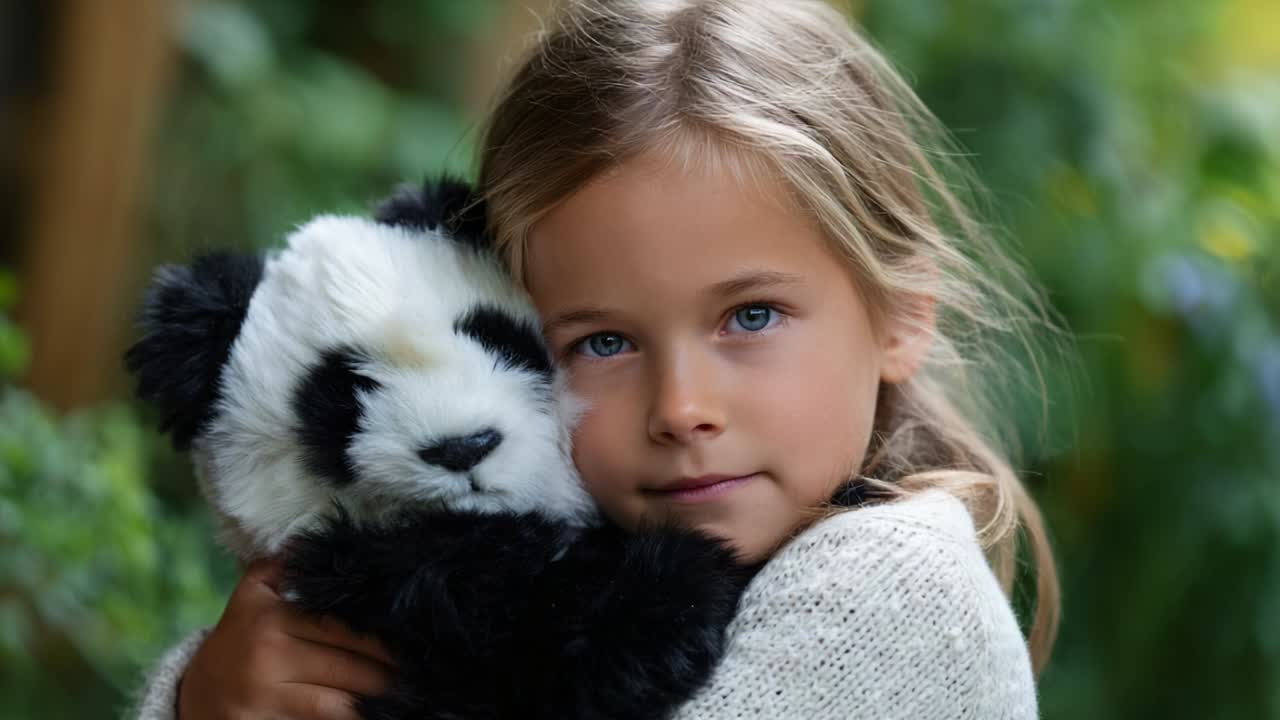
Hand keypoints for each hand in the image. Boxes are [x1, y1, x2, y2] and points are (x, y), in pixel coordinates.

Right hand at [177, 557, 394, 719]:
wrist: (195, 694)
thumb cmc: (241, 638)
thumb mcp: (254, 594)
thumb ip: (288, 565)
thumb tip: (336, 544)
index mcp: (270, 615)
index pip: (342, 626)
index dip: (382, 637)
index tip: (412, 638)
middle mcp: (266, 652)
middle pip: (348, 665)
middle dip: (388, 671)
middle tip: (420, 669)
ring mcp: (264, 694)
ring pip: (340, 702)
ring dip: (377, 700)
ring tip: (407, 694)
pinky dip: (351, 718)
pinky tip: (374, 713)